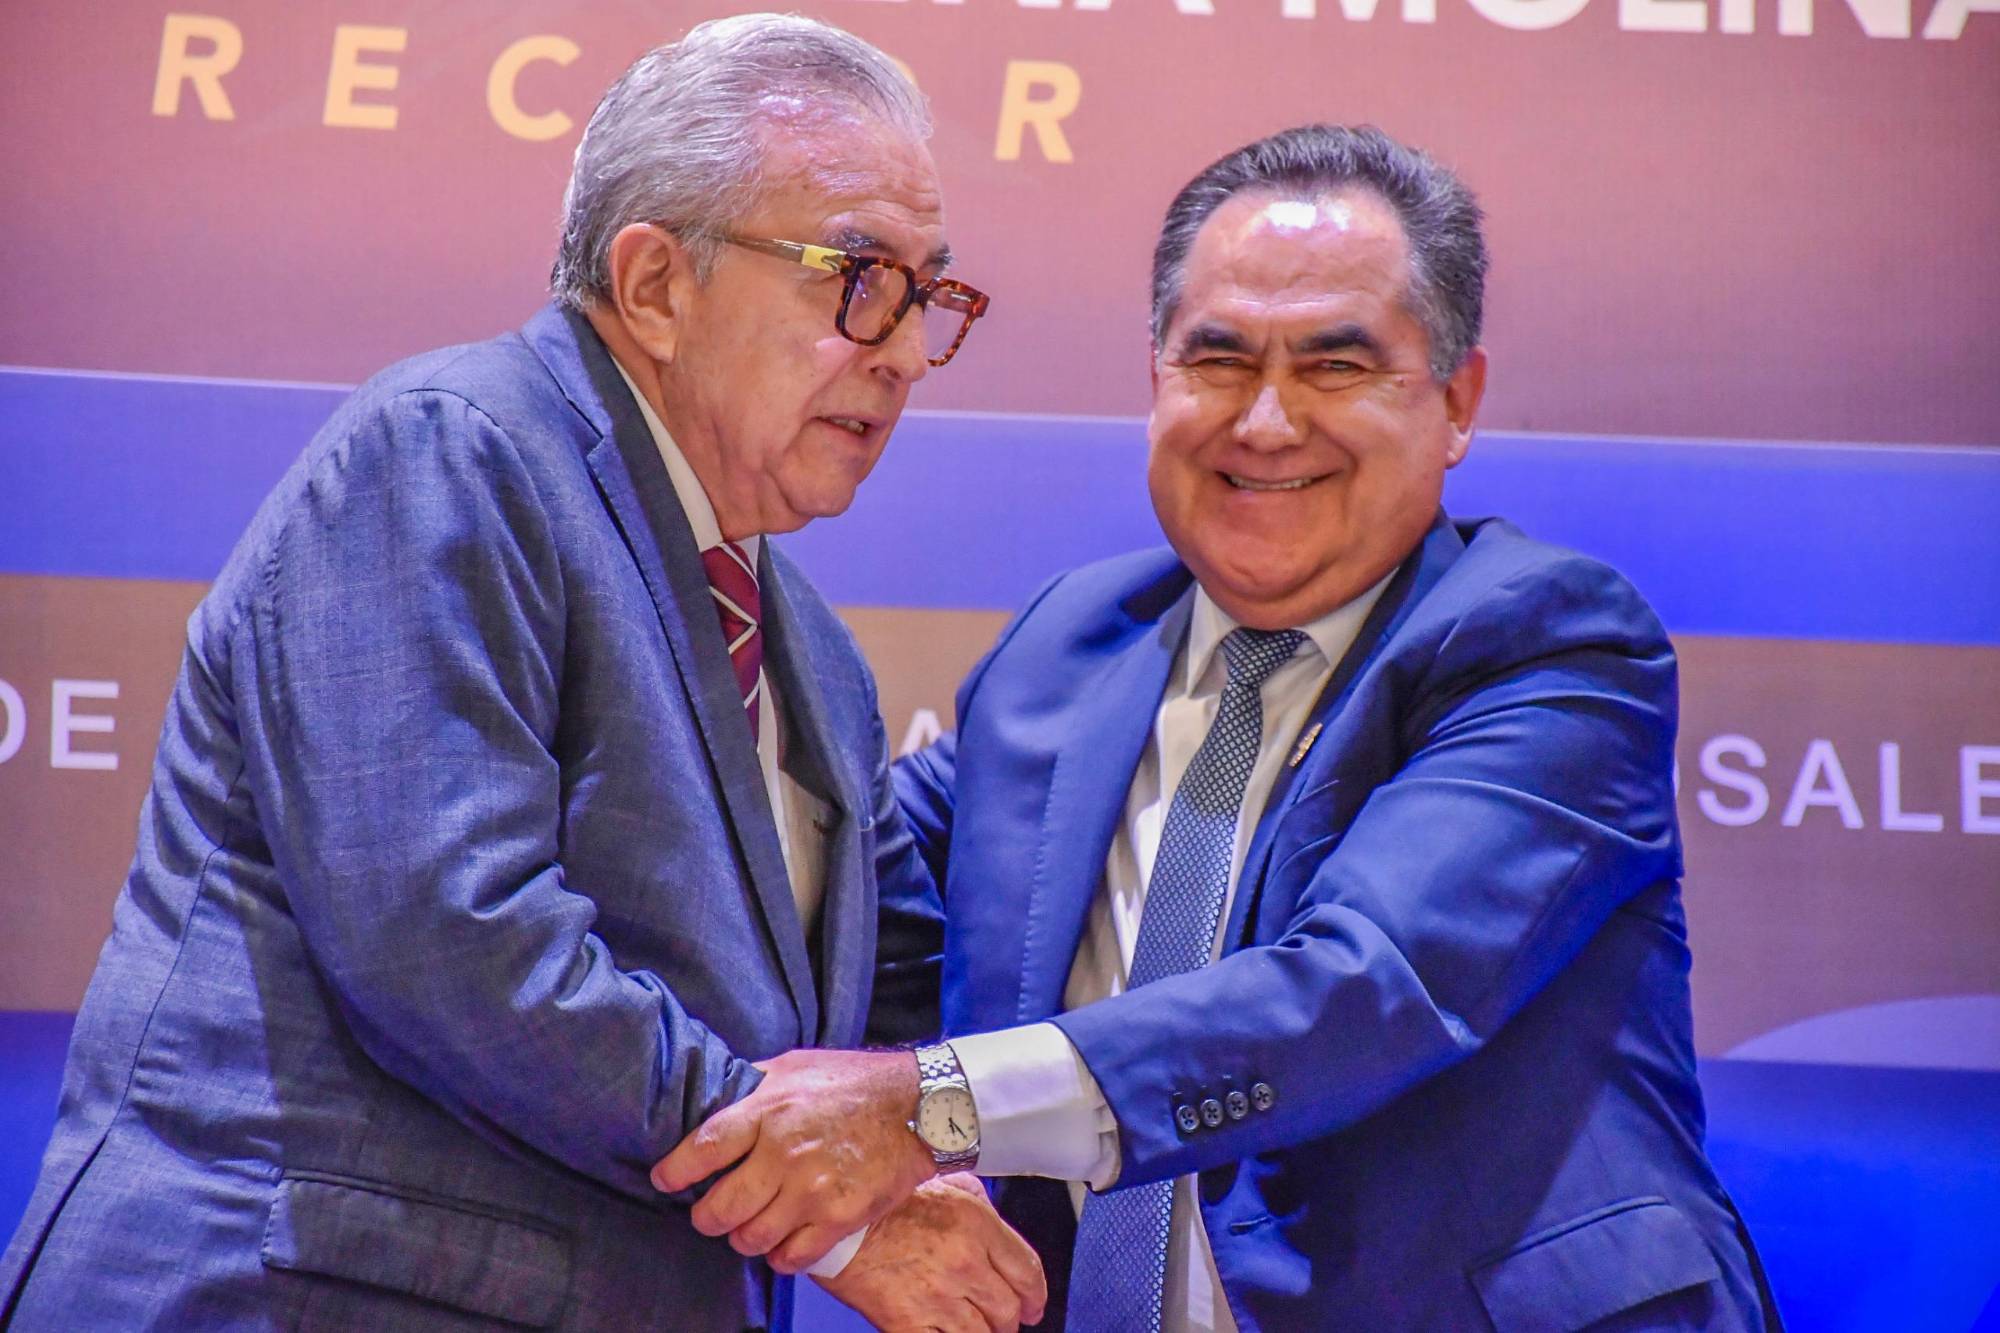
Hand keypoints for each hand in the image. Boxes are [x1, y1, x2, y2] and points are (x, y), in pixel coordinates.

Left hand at [651, 1048, 935, 1271]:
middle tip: (707, 1213)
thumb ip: (755, 1084)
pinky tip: (781, 1241)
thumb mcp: (796, 1065)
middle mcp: (785, 1152)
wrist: (921, 1106)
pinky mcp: (840, 1217)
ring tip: (747, 1226)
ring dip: (742, 1237)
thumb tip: (716, 1095)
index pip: (704, 1148)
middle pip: (720, 1207)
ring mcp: (813, 1189)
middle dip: (705, 1217)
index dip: (675, 1170)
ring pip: (750, 1238)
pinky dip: (779, 1255)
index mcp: (769, 1109)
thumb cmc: (855, 1082)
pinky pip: (791, 1256)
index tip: (665, 1179)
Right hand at [816, 1174, 1047, 1332]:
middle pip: (1009, 1309)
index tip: (1034, 1306)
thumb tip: (1001, 1236)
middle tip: (1003, 1319)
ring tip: (976, 1328)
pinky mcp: (907, 1323)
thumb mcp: (946, 1185)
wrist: (838, 1224)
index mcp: (975, 1224)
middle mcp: (963, 1262)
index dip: (1037, 1296)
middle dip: (1009, 1319)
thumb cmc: (887, 1203)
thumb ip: (982, 1209)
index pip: (1028, 1272)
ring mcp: (936, 1296)